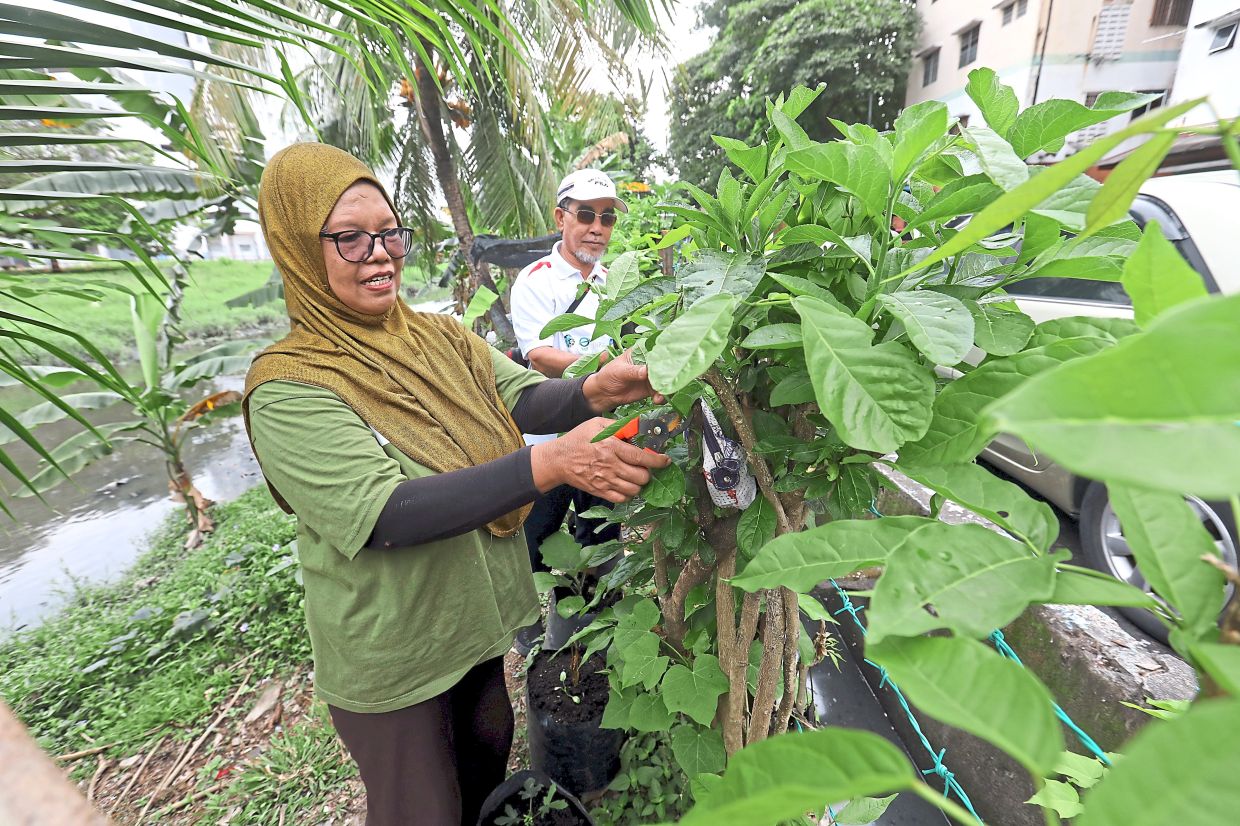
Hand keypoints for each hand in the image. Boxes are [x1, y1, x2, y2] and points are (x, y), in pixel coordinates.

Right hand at [531, 417, 671, 501]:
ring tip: (636, 476)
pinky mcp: (600, 491)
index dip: (657, 461)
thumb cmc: (579, 439)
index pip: (641, 457)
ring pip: (634, 489)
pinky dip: (629, 494)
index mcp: (611, 446)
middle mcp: (610, 465)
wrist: (559, 460)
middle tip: (644, 467)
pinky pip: (622, 498)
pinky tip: (626, 485)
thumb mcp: (598, 424)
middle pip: (641, 476)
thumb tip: (639, 427)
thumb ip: (619, 426)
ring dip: (639, 484)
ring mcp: (605, 480)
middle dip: (647, 472)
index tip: (665, 461)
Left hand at [582, 350, 665, 412]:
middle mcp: (648, 363)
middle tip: (668, 380)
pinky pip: (660, 392)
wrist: (604, 394)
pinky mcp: (650, 388)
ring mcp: (650, 376)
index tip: (670, 361)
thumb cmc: (608, 376)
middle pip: (663, 366)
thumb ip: (632, 371)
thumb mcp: (619, 371)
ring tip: (661, 394)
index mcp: (640, 352)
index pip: (655, 350)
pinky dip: (661, 396)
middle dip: (668, 373)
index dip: (664, 354)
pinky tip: (657, 399)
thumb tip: (646, 371)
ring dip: (665, 387)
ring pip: (664, 380)